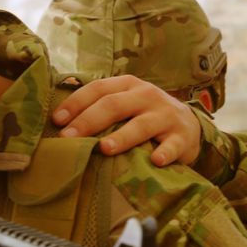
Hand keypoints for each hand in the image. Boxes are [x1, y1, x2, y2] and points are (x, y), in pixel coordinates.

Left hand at [52, 75, 200, 166]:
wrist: (189, 125)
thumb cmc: (146, 116)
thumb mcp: (127, 105)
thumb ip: (102, 110)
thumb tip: (61, 127)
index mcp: (128, 85)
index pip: (99, 89)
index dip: (76, 103)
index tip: (57, 121)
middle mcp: (147, 96)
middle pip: (114, 105)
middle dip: (89, 121)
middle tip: (69, 138)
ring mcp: (166, 115)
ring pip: (141, 125)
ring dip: (122, 137)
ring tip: (105, 148)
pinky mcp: (182, 136)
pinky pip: (172, 145)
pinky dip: (165, 152)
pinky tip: (155, 161)